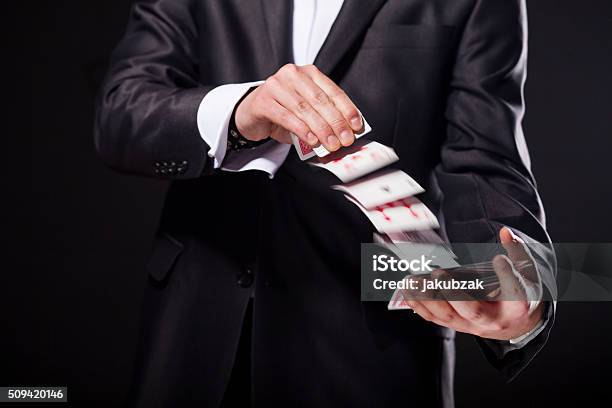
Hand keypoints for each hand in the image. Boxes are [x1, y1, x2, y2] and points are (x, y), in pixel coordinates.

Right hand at [235, 64, 362, 150]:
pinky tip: (312, 140)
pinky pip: (286, 117)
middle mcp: (292, 74)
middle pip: (319, 100)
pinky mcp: (263, 101)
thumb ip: (324, 116)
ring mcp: (276, 85)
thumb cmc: (284, 112)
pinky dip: (302, 130)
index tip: (356, 126)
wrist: (252, 113)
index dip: (347, 109)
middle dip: (336, 122)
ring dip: (321, 129)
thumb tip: (346, 132)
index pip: (332, 91)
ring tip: (331, 144)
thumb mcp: (307, 111)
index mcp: (308, 73)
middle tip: (345, 140)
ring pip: (304, 109)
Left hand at [403, 227, 542, 340]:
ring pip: (449, 317)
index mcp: (517, 305)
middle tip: (439, 274)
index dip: (507, 276)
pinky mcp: (456, 325)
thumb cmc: (520, 293)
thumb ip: (518, 251)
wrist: (514, 324)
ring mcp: (472, 325)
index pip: (515, 293)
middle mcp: (494, 319)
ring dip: (428, 298)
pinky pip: (435, 318)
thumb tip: (505, 232)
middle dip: (453, 293)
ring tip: (414, 281)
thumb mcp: (527, 272)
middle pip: (473, 311)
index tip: (499, 259)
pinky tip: (408, 289)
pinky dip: (419, 305)